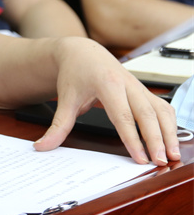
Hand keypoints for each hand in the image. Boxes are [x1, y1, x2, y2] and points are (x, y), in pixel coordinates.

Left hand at [33, 38, 180, 165]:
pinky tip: (172, 141)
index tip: (140, 158)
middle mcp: (127, 84)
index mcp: (106, 84)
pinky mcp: (145, 90)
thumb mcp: (64, 100)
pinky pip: (163, 107)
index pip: (122, 115)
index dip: (133, 139)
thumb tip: (41, 146)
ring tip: (172, 156)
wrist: (81, 52)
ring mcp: (138, 86)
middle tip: (160, 162)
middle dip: (156, 139)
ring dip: (169, 133)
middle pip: (146, 114)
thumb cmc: (74, 74)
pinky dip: (171, 124)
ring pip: (160, 110)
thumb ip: (57, 126)